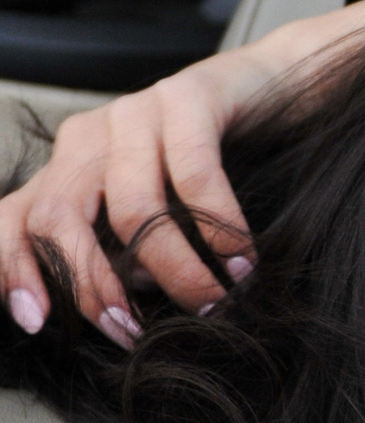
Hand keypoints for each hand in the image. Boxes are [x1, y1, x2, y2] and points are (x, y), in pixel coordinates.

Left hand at [0, 0, 364, 344]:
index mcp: (68, 170)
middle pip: (58, 217)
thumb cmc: (218, 167)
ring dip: (174, 269)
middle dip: (91, 285)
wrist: (280, 90)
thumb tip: (121, 317)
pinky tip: (243, 260)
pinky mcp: (187, 96)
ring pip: (130, 207)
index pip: (13, 219)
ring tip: (213, 304)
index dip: (13, 269)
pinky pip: (193, 175)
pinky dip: (220, 228)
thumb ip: (126, 259)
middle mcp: (89, 138)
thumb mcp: (155, 219)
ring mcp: (134, 113)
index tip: (39, 323)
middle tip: (130, 332)